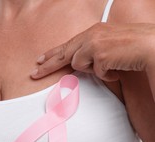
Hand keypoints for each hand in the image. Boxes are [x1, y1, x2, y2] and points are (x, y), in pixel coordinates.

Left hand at [31, 23, 154, 96]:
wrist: (152, 45)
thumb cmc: (134, 47)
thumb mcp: (110, 45)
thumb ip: (94, 51)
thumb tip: (80, 63)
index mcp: (93, 31)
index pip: (67, 44)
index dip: (53, 53)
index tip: (40, 60)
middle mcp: (91, 35)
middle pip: (63, 53)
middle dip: (47, 66)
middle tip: (33, 74)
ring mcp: (94, 44)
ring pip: (79, 65)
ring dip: (94, 69)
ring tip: (111, 65)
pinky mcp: (99, 55)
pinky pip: (96, 73)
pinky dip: (107, 75)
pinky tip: (118, 68)